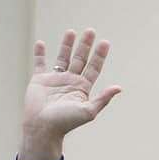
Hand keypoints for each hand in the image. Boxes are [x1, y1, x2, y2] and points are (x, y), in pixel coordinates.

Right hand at [20, 28, 121, 159]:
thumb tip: (119, 87)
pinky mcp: (39, 80)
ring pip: (62, 58)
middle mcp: (70, 82)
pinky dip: (40, 53)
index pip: (93, 68)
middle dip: (85, 45)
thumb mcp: (88, 111)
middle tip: (91, 31)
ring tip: (71, 31)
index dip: (99, 55)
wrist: (43, 128)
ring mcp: (55, 80)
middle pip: (80, 59)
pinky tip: (42, 43)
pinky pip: (39, 63)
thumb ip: (103, 99)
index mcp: (82, 88)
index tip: (105, 42)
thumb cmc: (66, 122)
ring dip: (67, 45)